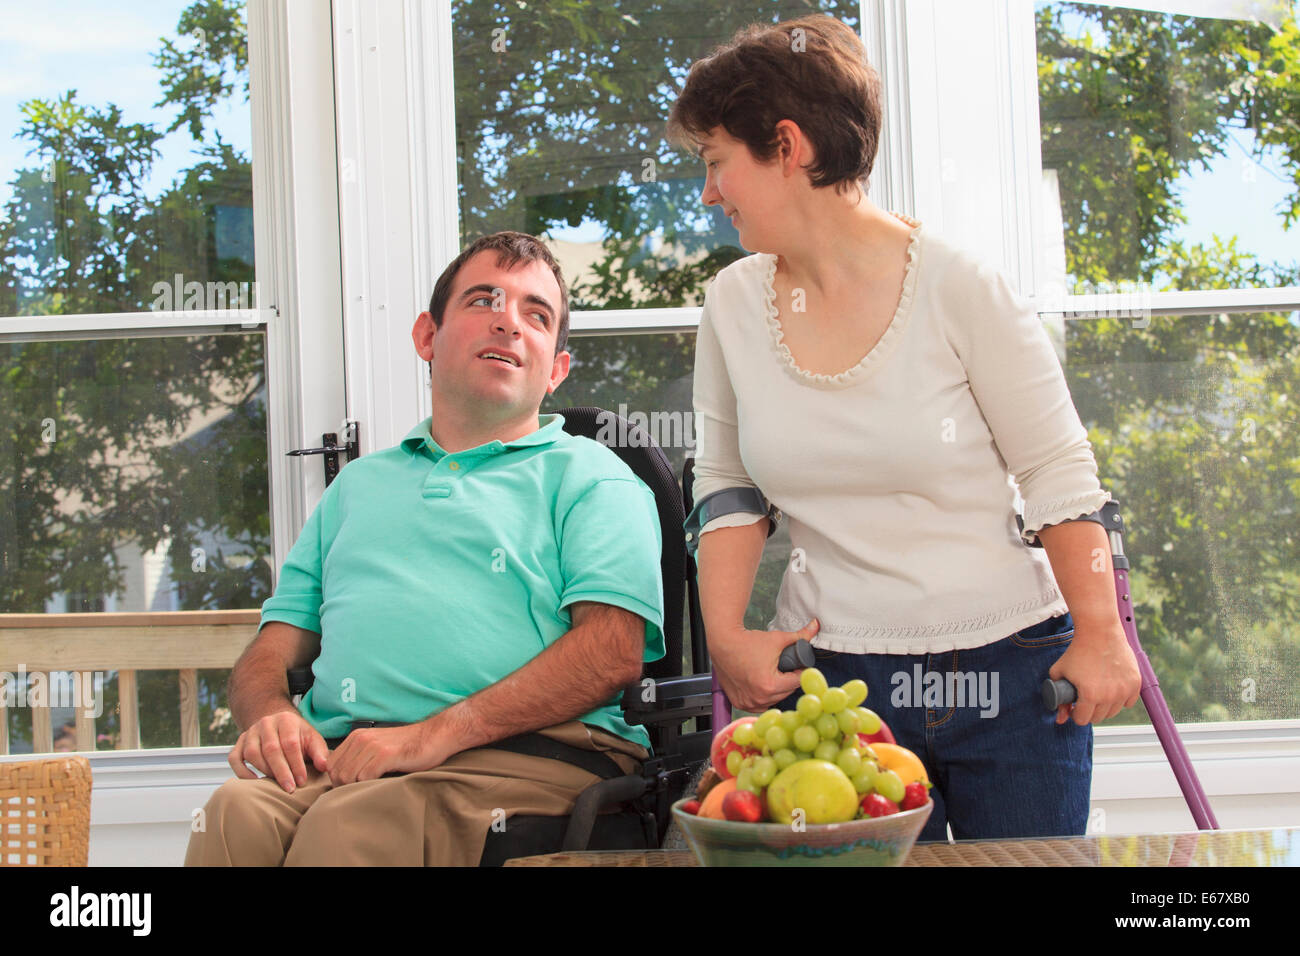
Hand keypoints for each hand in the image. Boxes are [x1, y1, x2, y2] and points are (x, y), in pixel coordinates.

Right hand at [229, 707, 329, 792]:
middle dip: (281, 772)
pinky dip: (242, 772)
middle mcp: (266, 723)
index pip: (290, 743)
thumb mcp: (312, 739)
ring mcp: (250, 733)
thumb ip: (320, 752)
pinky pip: (235, 758)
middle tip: (290, 789)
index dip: (296, 764)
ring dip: (264, 771)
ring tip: (276, 783)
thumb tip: (324, 766)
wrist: (278, 724)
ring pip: (252, 753)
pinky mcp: (239, 743)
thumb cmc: (297, 736)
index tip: (302, 781)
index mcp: (286, 720)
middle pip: (271, 749)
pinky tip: (254, 782)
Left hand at [326, 722, 445, 785]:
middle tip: (361, 791)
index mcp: (357, 736)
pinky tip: (381, 784)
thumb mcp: (378, 747)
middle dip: (344, 787)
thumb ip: (360, 756)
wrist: (434, 736)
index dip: (338, 779)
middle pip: (337, 772)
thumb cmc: (408, 747)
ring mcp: (373, 746)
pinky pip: (365, 777)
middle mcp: (362, 739)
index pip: (331, 764)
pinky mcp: (386, 755)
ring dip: (357, 787)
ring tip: (371, 789)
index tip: (352, 786)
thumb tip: (342, 778)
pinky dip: (369, 785)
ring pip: (348, 776)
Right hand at [709, 619, 816, 712]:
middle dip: (788, 682)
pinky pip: (759, 704)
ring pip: (773, 701)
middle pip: (786, 693)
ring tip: (773, 676)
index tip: (796, 665)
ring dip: (777, 691)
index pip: (797, 682)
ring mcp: (748, 702)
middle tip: (785, 669)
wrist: (722, 643)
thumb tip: (816, 625)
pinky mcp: (739, 703)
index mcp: (770, 685)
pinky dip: (763, 697)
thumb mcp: (777, 638)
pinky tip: (762, 685)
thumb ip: (800, 635)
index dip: (800, 672)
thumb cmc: (747, 641)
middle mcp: (759, 698)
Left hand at [1048, 621, 1140, 725]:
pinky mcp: (1135, 682)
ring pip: (1113, 711)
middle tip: (1085, 699)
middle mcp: (1109, 696)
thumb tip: (1060, 719)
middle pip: (1098, 718)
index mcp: (1090, 695)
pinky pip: (1129, 702)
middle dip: (1089, 711)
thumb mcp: (1059, 673)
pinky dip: (1121, 699)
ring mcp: (1124, 690)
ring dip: (1105, 707)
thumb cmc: (1077, 651)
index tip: (1074, 706)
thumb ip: (1057, 698)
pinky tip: (1112, 690)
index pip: (1082, 720)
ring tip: (1097, 694)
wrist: (1099, 631)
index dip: (1075, 714)